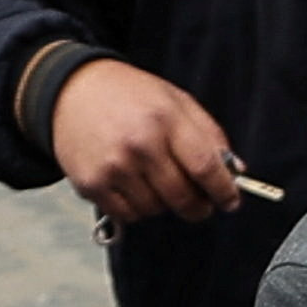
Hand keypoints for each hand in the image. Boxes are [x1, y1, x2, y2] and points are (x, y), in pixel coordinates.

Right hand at [51, 58, 249, 229]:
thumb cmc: (127, 94)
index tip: (230, 200)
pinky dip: (137, 208)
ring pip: (156, 210)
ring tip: (155, 180)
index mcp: (165, 119)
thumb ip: (208, 134)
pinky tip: (133, 184)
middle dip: (199, 206)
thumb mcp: (175, 100)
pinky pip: (128, 215)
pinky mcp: (92, 184)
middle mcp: (139, 144)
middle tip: (200, 202)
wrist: (72, 90)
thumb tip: (234, 170)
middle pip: (183, 197)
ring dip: (164, 204)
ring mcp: (113, 167)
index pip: (206, 167)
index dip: (224, 191)